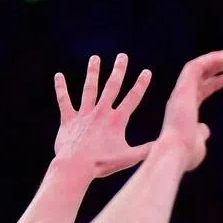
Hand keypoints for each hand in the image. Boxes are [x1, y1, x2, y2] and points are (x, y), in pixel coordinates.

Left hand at [54, 54, 153, 177]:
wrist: (76, 166)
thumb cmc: (102, 164)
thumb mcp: (128, 159)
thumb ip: (146, 150)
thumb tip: (164, 145)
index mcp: (117, 121)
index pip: (132, 98)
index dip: (141, 84)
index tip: (146, 71)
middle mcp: (101, 112)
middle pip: (112, 87)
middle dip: (118, 71)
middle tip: (122, 56)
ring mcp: (84, 114)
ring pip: (89, 89)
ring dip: (93, 72)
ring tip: (95, 59)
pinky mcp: (69, 120)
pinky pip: (64, 100)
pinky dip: (61, 88)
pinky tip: (58, 76)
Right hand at [158, 49, 222, 171]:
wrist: (175, 153)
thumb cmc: (186, 154)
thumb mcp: (198, 144)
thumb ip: (201, 134)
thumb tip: (205, 129)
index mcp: (185, 112)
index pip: (199, 93)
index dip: (213, 84)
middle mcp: (181, 99)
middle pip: (198, 78)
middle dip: (213, 68)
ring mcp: (181, 92)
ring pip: (196, 68)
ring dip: (213, 60)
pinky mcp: (183, 87)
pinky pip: (195, 67)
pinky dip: (210, 60)